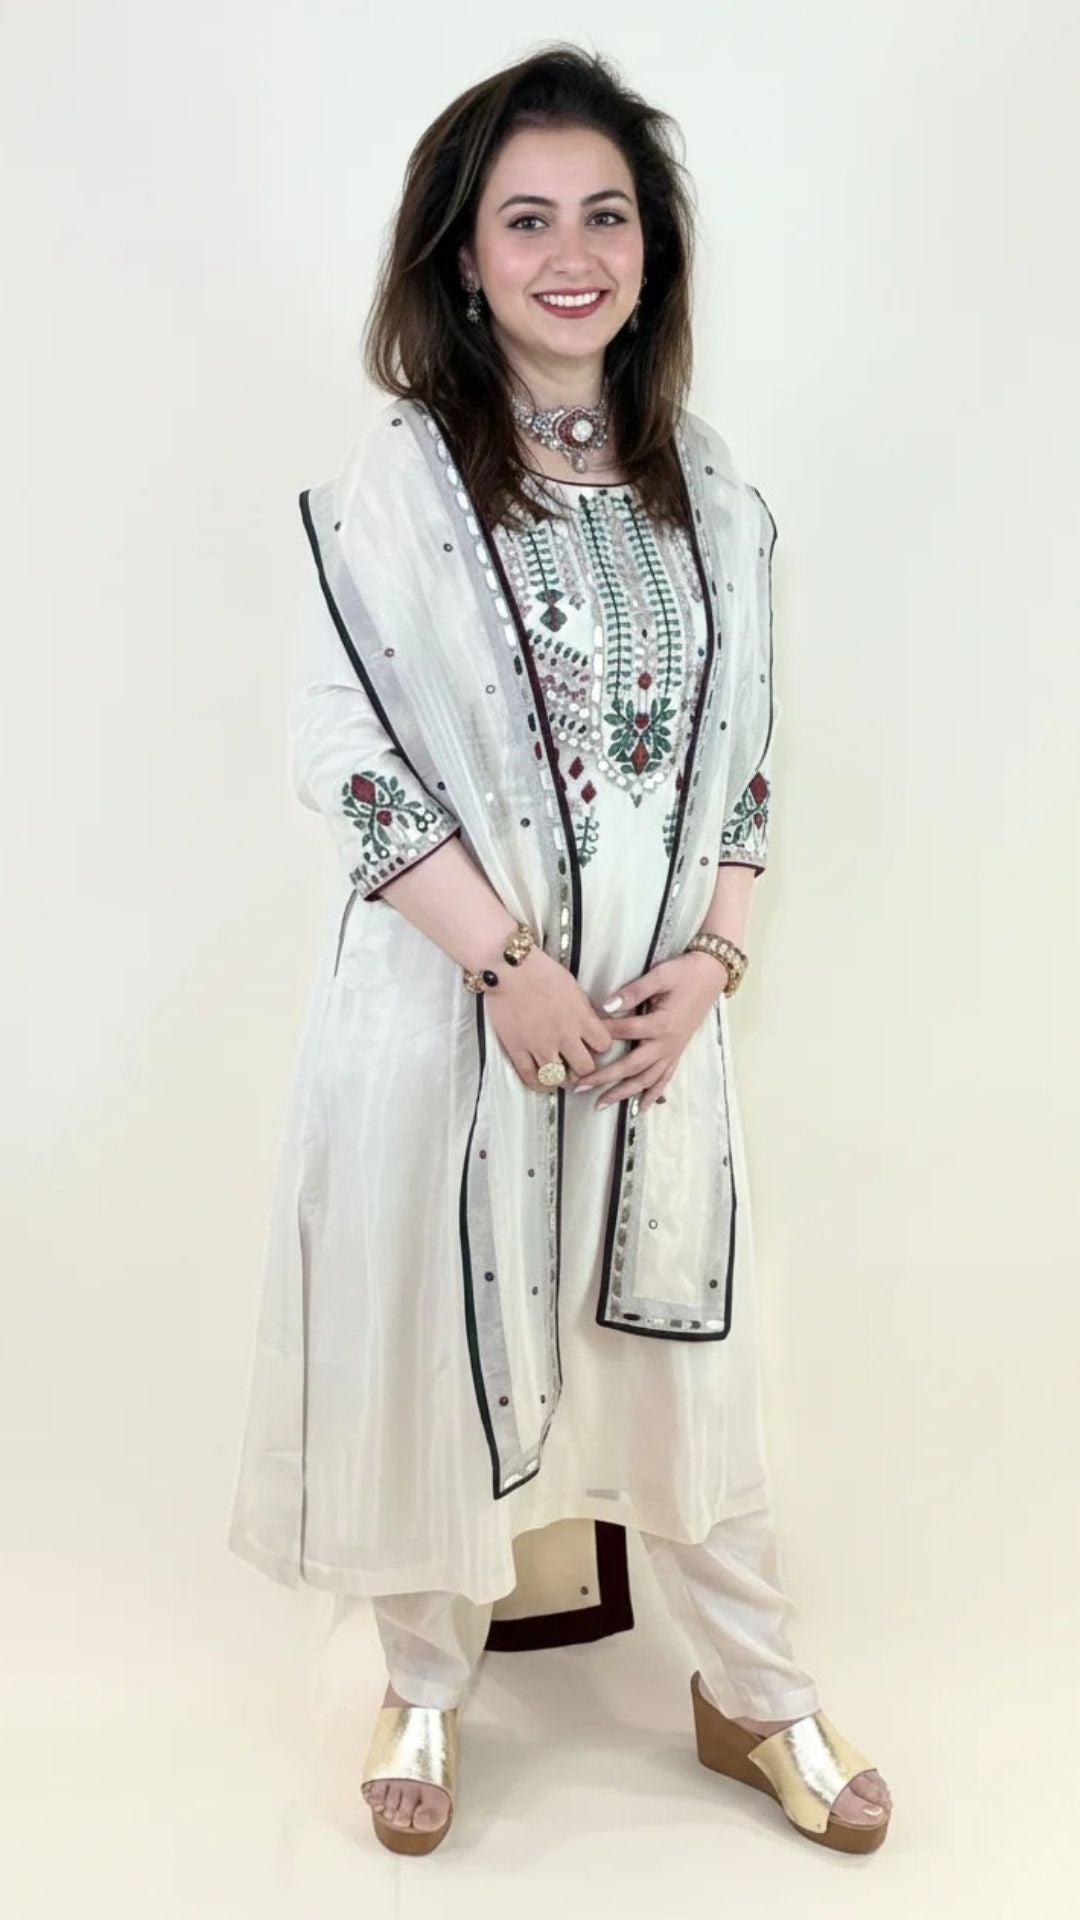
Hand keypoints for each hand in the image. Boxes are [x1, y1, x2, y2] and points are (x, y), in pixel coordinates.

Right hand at [482, 946, 614, 1091]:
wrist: (509, 968)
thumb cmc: (541, 971)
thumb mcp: (573, 986)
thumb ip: (584, 1009)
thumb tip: (594, 1024)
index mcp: (581, 1018)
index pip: (604, 1046)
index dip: (600, 1046)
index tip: (594, 1045)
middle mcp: (564, 1036)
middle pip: (585, 1068)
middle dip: (584, 1067)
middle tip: (578, 1063)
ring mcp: (540, 1045)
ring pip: (559, 1077)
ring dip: (562, 1078)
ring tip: (562, 1074)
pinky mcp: (517, 1049)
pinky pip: (530, 1077)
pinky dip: (539, 1084)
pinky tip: (543, 1083)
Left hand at [575, 951, 729, 1114]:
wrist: (712, 976)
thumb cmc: (684, 973)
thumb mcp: (660, 976)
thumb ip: (634, 991)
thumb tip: (608, 1005)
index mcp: (661, 1024)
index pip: (625, 1032)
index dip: (603, 1034)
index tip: (582, 1039)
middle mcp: (667, 1043)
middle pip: (632, 1066)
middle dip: (605, 1078)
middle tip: (579, 1086)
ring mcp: (673, 1051)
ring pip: (646, 1079)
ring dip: (623, 1093)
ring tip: (600, 1104)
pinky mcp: (677, 1052)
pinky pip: (664, 1079)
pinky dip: (652, 1095)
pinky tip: (640, 1108)